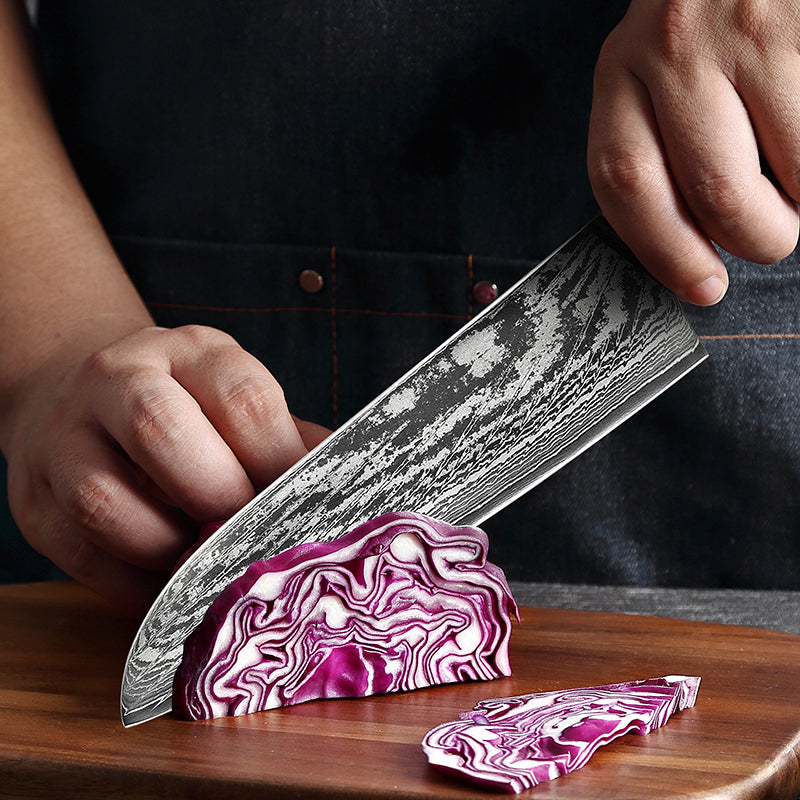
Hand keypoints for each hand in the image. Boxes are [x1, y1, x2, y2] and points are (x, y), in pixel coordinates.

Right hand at [3, 325, 329, 614]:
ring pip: (107, 502)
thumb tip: (352, 501)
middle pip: (162, 432)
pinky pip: (82, 555)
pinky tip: (174, 588)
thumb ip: (289, 445)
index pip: (243, 400)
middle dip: (219, 499)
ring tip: (207, 564)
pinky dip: (136, 587)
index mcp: (191, 354)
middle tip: (252, 538)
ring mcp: (66, 437)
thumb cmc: (188, 411)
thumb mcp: (237, 401)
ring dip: (170, 550)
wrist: (82, 397)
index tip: (306, 508)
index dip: (281, 464)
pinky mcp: (33, 499)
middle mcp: (120, 379)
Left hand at [588, 0, 799, 304]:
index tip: (702, 286)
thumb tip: (696, 243)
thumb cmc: (708, 15)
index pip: (623, 184)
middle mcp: (674, 50)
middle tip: (772, 235)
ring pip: (788, 174)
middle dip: (757, 239)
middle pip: (714, 193)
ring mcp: (747, 32)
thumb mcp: (658, 67)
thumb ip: (660, 139)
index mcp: (622, 71)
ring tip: (797, 184)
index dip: (665, 252)